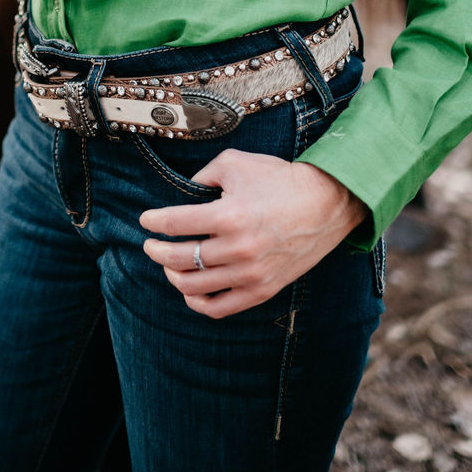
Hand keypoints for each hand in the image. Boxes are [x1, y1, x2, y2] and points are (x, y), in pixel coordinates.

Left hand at [139, 149, 367, 318]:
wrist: (325, 203)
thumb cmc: (279, 179)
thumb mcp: (235, 163)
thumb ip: (203, 176)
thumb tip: (183, 195)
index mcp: (228, 215)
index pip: (175, 224)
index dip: (153, 222)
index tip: (146, 220)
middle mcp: (237, 248)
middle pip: (179, 258)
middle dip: (156, 251)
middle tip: (150, 245)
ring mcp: (250, 273)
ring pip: (194, 286)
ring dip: (172, 275)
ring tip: (168, 264)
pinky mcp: (263, 289)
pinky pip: (221, 308)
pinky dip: (198, 302)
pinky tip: (189, 289)